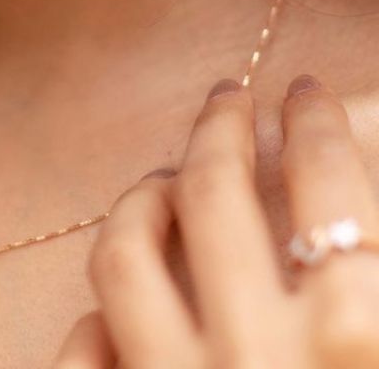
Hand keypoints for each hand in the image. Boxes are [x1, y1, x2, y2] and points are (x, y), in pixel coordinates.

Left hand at [53, 75, 378, 367]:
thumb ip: (364, 271)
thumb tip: (334, 211)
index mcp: (356, 333)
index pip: (326, 180)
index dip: (314, 121)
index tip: (303, 93)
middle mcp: (259, 356)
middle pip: (212, 193)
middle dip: (218, 127)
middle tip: (225, 97)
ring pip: (124, 258)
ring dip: (141, 205)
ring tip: (160, 183)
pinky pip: (84, 358)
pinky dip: (92, 329)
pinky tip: (107, 316)